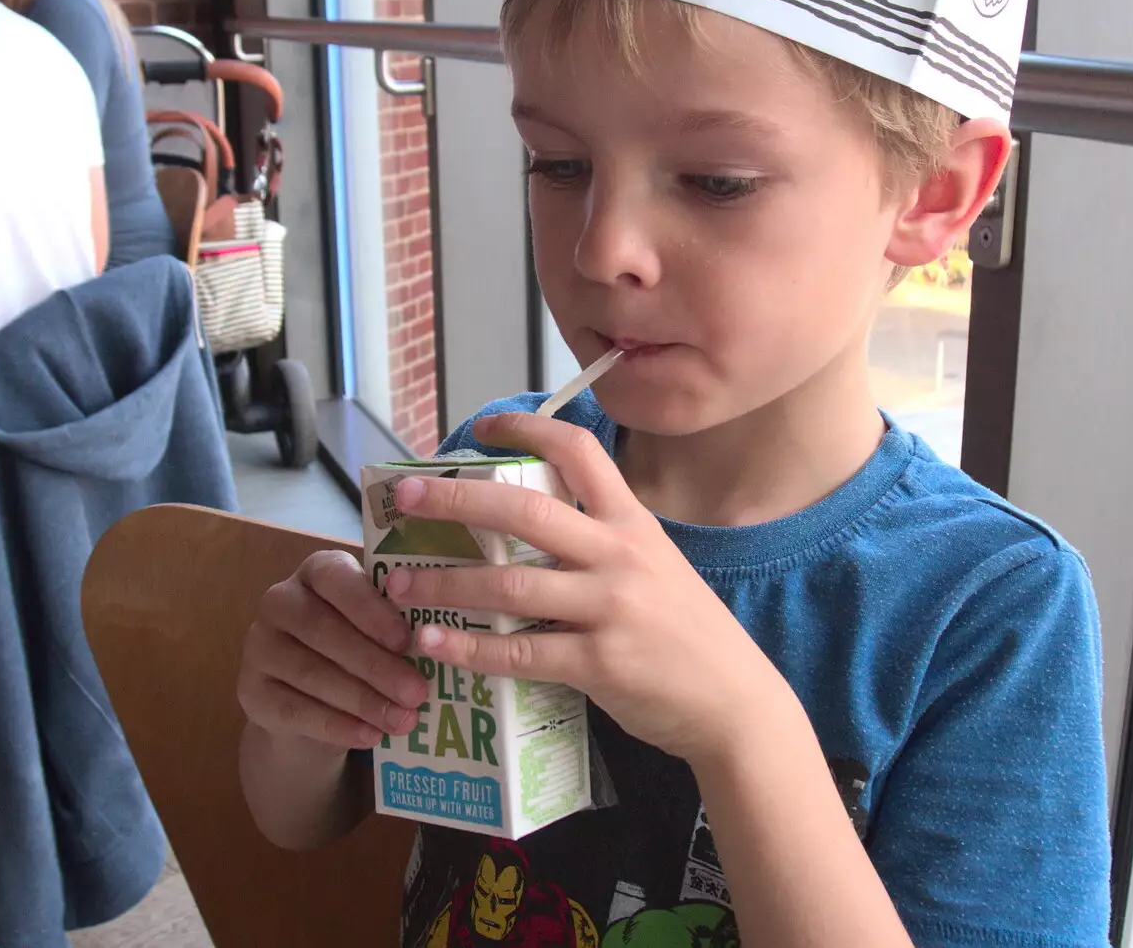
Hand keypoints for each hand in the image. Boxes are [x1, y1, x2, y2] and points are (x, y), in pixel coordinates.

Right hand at [238, 549, 428, 750]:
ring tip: (403, 720)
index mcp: (317, 571)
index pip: (337, 578)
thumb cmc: (359, 650)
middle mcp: (279, 600)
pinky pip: (293, 709)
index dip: (370, 609)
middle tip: (417, 692)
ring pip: (310, 672)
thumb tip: (438, 644)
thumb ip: (396, 626)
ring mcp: (258, 645)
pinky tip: (370, 736)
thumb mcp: (377, 629)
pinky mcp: (250, 691)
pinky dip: (336, 725)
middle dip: (375, 664)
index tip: (405, 639)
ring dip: (362, 699)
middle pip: (324, 629)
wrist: (313, 704)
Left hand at [384, 414, 800, 768]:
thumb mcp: (656, 566)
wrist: (736, 704)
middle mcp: (620, 555)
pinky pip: (519, 652)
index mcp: (632, 522)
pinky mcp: (599, 664)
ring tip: (397, 584)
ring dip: (444, 583)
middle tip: (404, 497)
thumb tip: (528, 524)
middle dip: (455, 501)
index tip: (480, 428)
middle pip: (524, 511)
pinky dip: (469, 648)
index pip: (579, 452)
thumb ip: (602, 542)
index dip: (525, 431)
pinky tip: (433, 644)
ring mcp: (610, 609)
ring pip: (509, 584)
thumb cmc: (688, 633)